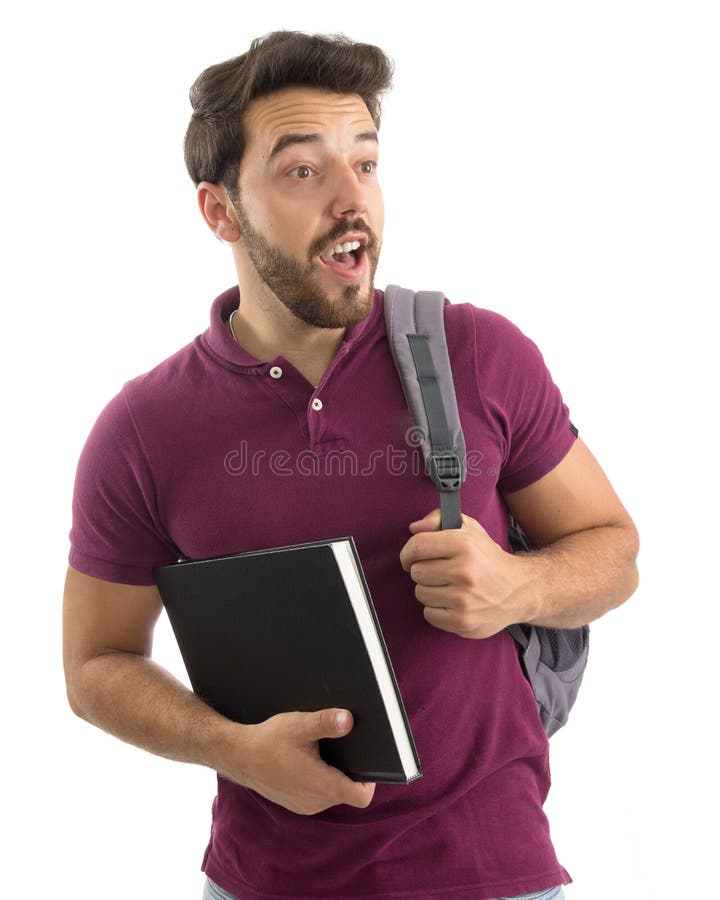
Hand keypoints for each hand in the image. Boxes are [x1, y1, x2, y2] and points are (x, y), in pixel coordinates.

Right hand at [216, 708, 375, 815]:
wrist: (238, 755)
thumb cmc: (267, 742)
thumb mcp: (299, 725)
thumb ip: (326, 722)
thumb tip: (349, 719)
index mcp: (322, 785)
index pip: (361, 795)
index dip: (370, 779)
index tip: (367, 759)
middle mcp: (316, 801)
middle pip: (349, 792)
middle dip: (350, 771)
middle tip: (343, 747)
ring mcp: (305, 805)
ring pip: (333, 793)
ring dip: (334, 775)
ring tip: (323, 752)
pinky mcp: (296, 803)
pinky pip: (318, 795)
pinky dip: (320, 780)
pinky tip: (309, 761)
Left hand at [399, 509, 533, 638]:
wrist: (519, 589)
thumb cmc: (488, 559)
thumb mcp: (469, 529)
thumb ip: (438, 519)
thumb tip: (414, 528)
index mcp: (464, 545)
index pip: (417, 546)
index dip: (407, 553)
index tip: (409, 558)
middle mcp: (464, 571)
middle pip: (417, 572)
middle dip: (424, 571)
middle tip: (439, 572)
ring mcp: (464, 599)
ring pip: (421, 593)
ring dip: (430, 590)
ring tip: (448, 586)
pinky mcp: (463, 621)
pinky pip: (429, 614)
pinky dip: (436, 609)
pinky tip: (452, 602)